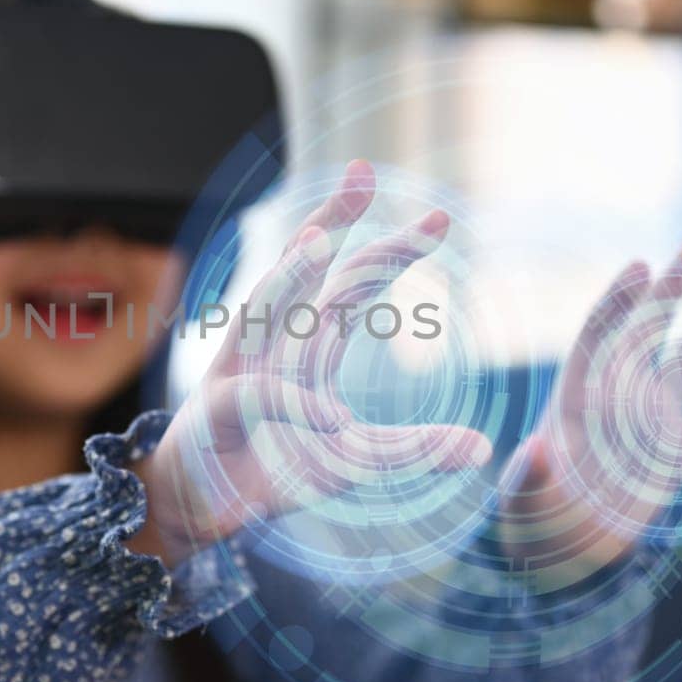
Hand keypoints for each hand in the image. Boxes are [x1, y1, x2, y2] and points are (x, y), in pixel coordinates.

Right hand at [131, 160, 492, 565]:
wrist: (198, 510)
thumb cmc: (270, 471)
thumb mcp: (355, 463)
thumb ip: (412, 450)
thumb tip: (482, 446)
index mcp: (305, 346)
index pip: (351, 283)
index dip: (389, 249)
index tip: (439, 220)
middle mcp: (272, 345)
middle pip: (303, 270)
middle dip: (334, 219)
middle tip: (366, 172)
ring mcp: (241, 372)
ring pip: (264, 310)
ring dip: (289, 274)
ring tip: (319, 238)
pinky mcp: (219, 413)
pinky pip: (259, 399)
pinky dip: (294, 404)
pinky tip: (331, 418)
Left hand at [497, 230, 681, 579]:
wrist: (564, 539)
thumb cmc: (532, 509)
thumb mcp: (523, 489)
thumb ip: (528, 471)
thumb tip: (536, 453)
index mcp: (578, 387)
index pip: (600, 330)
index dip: (619, 300)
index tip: (640, 269)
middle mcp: (620, 388)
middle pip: (654, 322)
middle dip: (679, 280)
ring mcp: (655, 413)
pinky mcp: (681, 446)